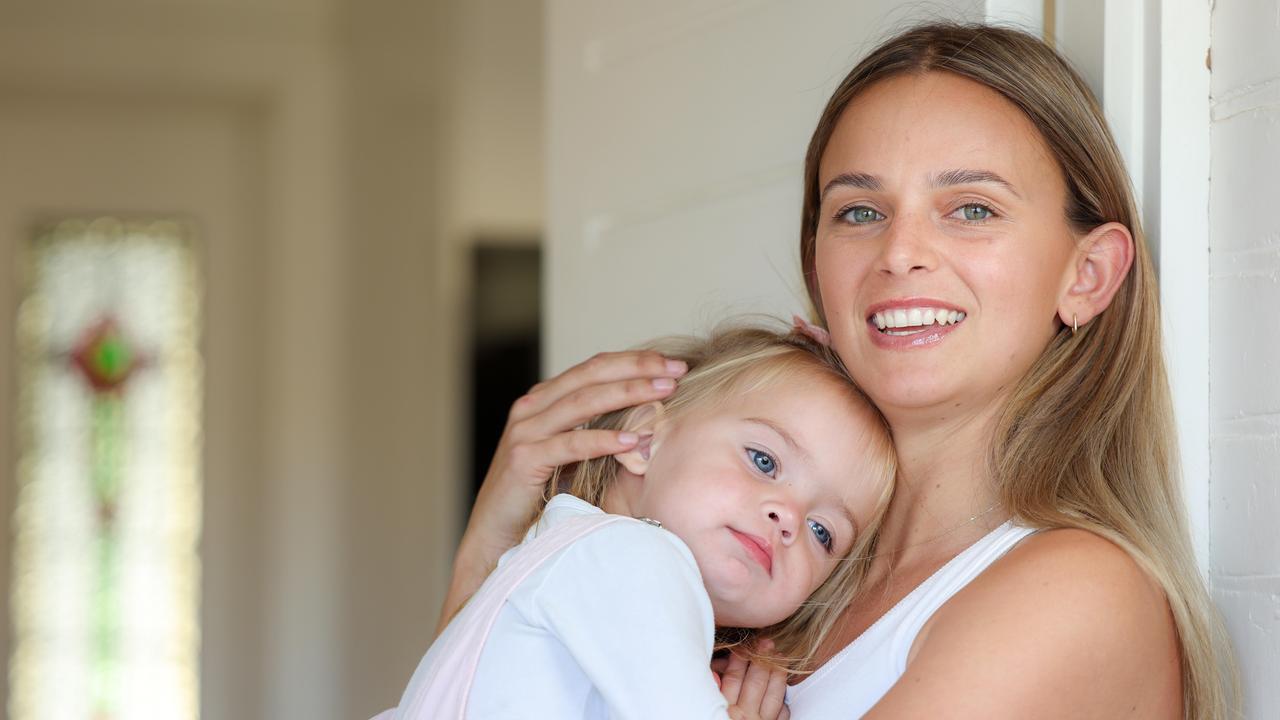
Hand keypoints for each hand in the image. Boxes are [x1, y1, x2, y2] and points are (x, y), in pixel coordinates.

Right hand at [437, 351, 687, 631]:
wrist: (495, 533)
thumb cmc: (537, 495)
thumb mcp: (568, 453)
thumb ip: (593, 430)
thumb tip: (647, 418)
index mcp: (543, 400)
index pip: (593, 367)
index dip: (633, 361)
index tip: (672, 364)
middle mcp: (531, 408)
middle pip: (591, 375)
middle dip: (637, 369)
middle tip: (676, 370)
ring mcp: (525, 432)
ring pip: (583, 402)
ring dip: (627, 394)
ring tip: (663, 393)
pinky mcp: (524, 460)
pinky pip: (570, 444)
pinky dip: (603, 440)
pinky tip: (633, 439)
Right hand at [715, 643, 790, 719]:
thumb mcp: (712, 713)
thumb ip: (715, 692)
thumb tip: (715, 673)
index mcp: (728, 709)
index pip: (734, 677)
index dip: (739, 659)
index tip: (743, 646)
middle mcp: (746, 716)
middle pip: (756, 682)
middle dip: (762, 659)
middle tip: (766, 643)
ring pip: (774, 695)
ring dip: (778, 674)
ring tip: (781, 657)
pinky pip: (783, 712)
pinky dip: (783, 698)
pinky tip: (782, 685)